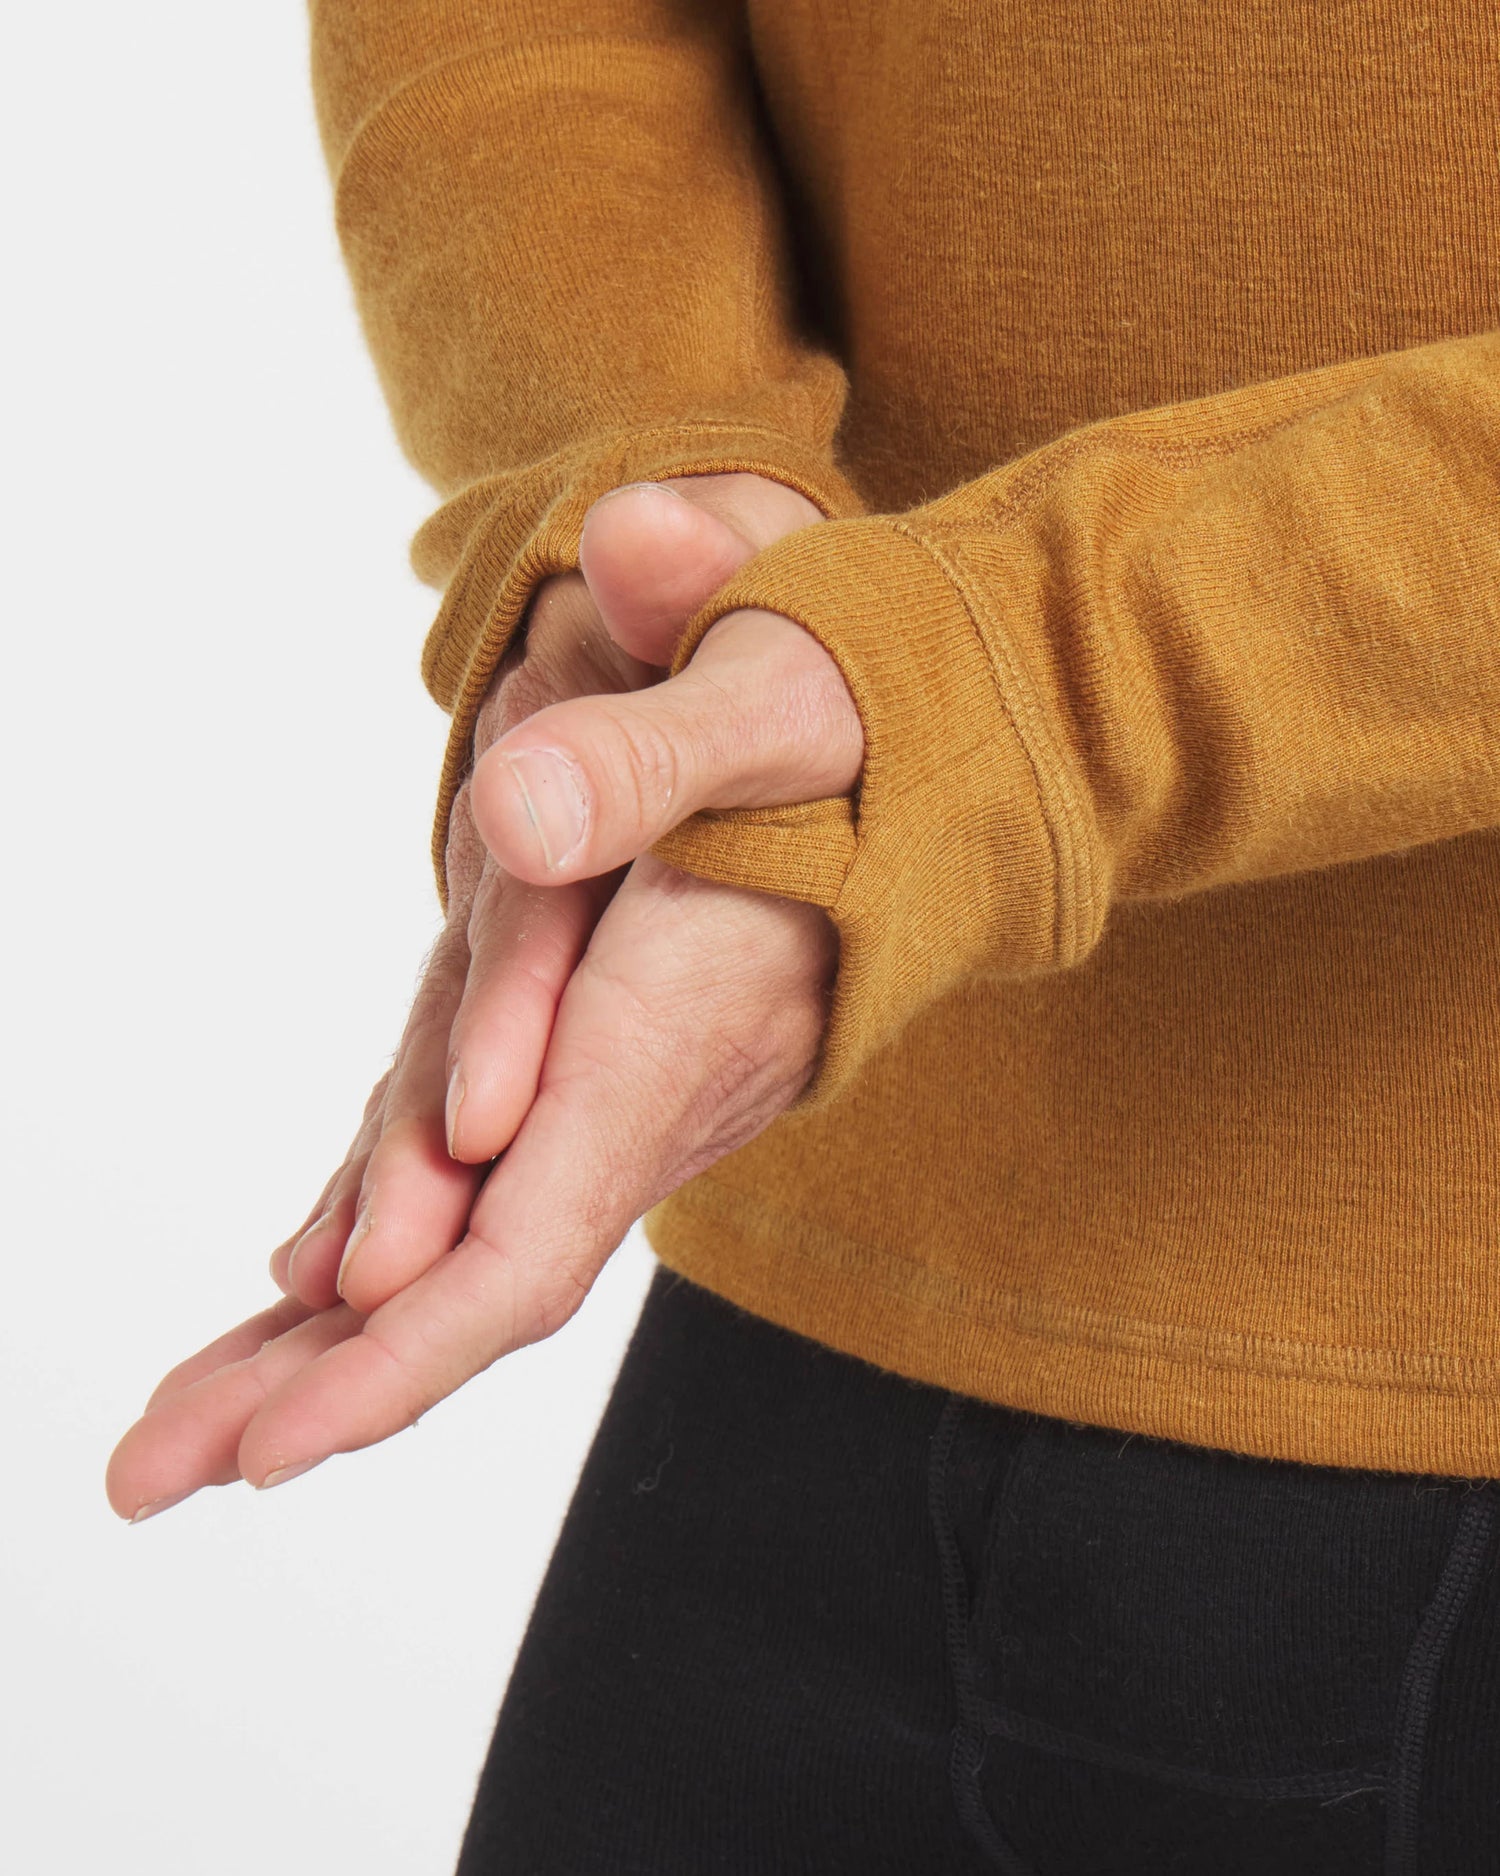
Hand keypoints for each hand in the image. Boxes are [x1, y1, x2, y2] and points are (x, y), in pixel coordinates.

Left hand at [106, 473, 861, 1521]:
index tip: (271, 1450)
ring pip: (474, 1255)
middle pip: (478, 1291)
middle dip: (322, 1389)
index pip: (529, 1245)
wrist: (940, 765)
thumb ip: (653, 756)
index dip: (401, 1352)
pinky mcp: (615, 1076)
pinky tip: (302, 1296)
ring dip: (332, 1338)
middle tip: (149, 1475)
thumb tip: (512, 819)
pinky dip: (388, 1260)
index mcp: (675, 1030)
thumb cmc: (854, 720)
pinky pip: (491, 1197)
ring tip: (191, 1419)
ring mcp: (636, 1104)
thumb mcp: (770, 705)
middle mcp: (657, 1103)